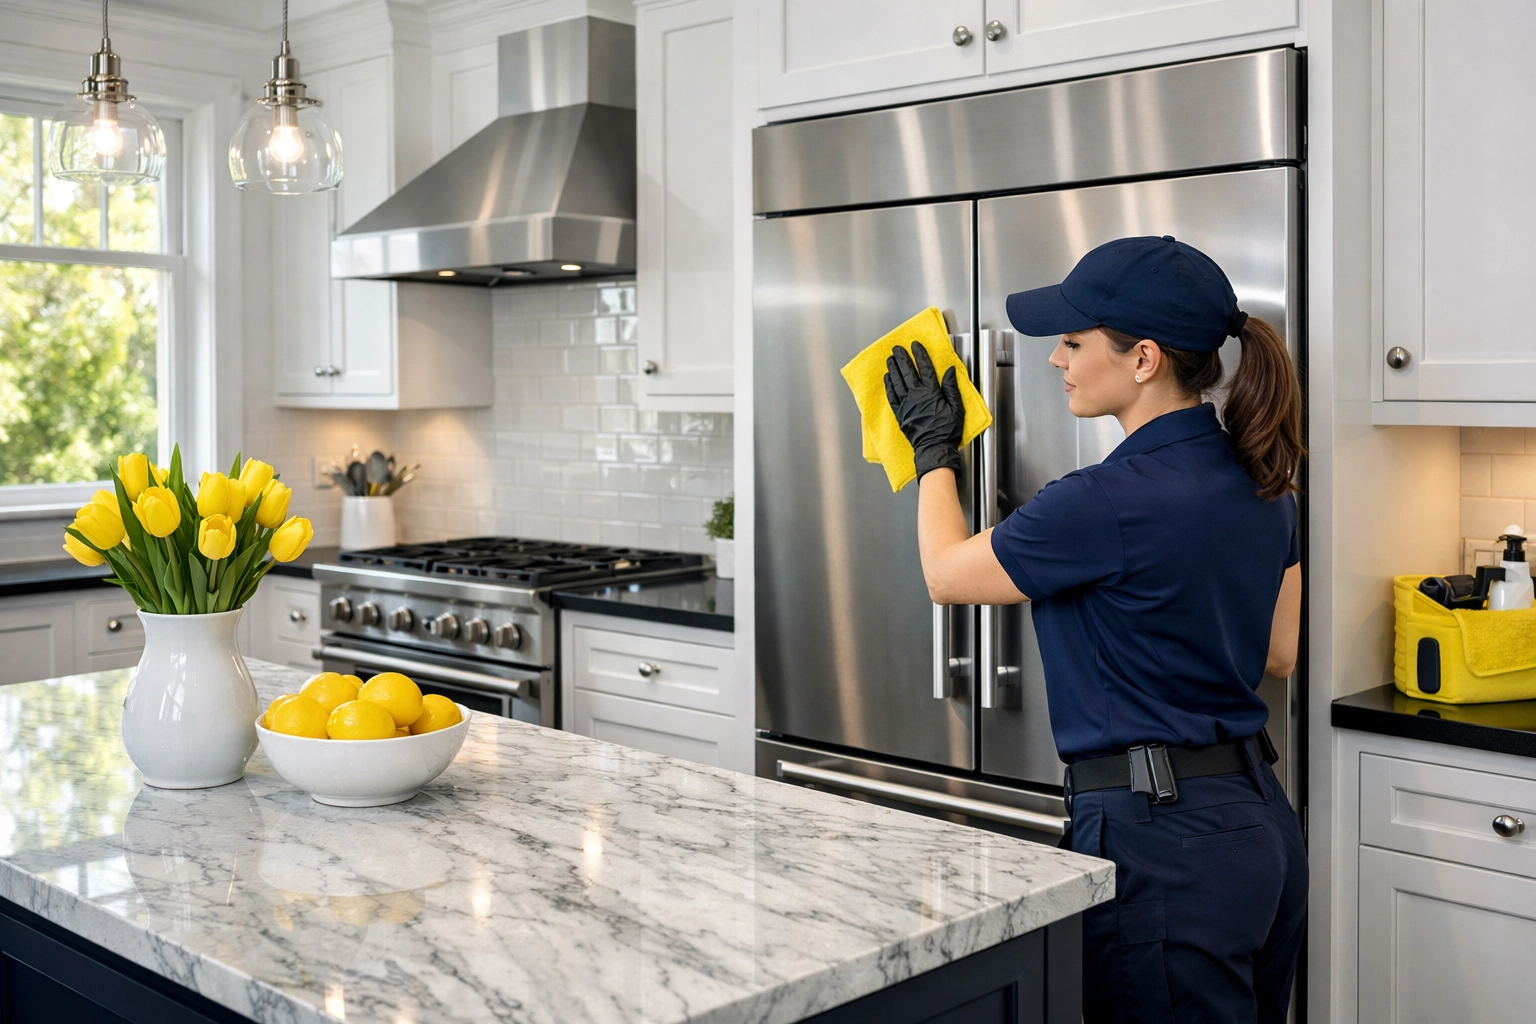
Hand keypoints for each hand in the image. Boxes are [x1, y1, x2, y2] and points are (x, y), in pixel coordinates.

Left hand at [885, 342, 964, 480]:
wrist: (934, 448)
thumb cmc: (947, 430)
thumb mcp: (957, 408)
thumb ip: (951, 388)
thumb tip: (950, 371)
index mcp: (931, 392)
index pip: (924, 368)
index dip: (920, 355)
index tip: (915, 345)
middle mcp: (916, 396)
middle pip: (907, 372)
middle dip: (902, 358)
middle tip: (897, 348)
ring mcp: (906, 404)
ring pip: (897, 382)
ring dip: (893, 369)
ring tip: (890, 359)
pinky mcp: (900, 414)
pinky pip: (892, 396)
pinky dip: (889, 385)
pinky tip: (887, 378)